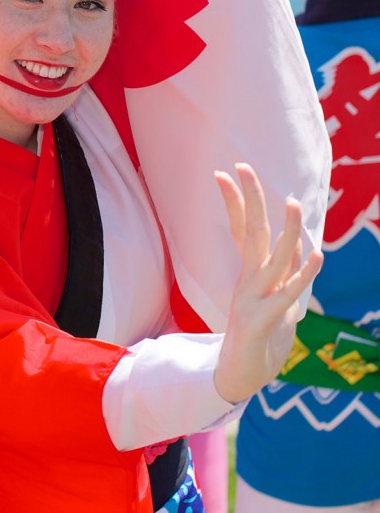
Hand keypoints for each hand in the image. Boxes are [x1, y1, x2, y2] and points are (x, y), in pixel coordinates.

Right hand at [213, 164, 322, 403]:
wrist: (238, 378)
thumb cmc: (258, 339)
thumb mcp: (271, 301)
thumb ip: (281, 277)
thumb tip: (301, 252)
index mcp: (250, 275)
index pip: (241, 230)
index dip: (235, 201)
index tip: (224, 172)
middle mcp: (251, 282)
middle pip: (251, 233)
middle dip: (249, 199)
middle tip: (241, 167)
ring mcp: (255, 300)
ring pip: (273, 259)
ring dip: (285, 231)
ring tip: (292, 203)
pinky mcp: (264, 322)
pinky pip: (289, 295)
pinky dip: (304, 276)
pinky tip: (319, 257)